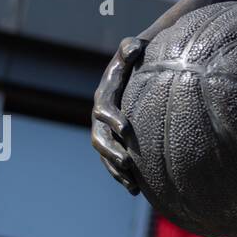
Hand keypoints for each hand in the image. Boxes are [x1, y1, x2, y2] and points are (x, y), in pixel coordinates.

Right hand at [91, 37, 147, 194]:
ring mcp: (106, 130)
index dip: (113, 119)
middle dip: (112, 152)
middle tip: (127, 163)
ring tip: (131, 183)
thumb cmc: (136, 57)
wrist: (134, 69)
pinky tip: (136, 190)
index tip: (126, 128)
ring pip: (105, 155)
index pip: (104, 110)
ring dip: (116, 170)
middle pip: (100, 138)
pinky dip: (123, 176)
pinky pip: (114, 162)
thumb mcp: (131, 49)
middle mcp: (100, 115)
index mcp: (105, 95)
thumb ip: (129, 48)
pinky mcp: (115, 141)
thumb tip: (132, 47)